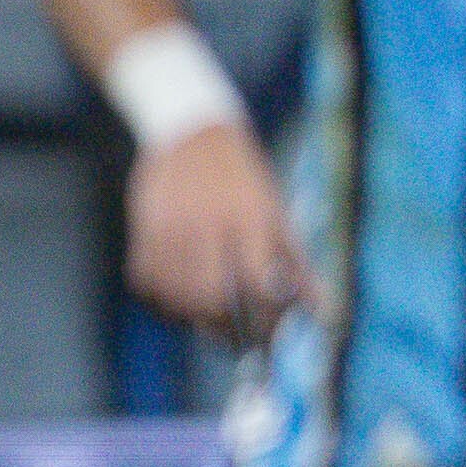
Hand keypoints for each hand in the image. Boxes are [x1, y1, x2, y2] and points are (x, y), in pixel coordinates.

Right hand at [126, 121, 310, 349]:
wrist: (190, 130)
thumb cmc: (242, 178)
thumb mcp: (277, 213)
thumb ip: (297, 265)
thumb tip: (322, 312)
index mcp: (249, 218)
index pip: (258, 282)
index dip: (265, 316)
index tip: (269, 333)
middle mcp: (207, 222)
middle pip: (211, 296)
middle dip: (224, 326)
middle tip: (235, 336)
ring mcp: (170, 226)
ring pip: (176, 295)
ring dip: (193, 319)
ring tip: (209, 323)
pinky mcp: (143, 227)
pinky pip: (146, 281)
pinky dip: (162, 302)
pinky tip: (179, 304)